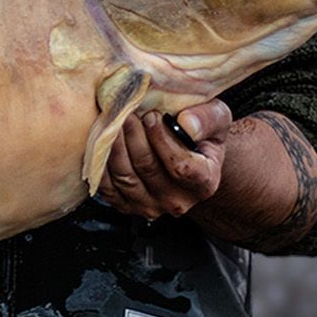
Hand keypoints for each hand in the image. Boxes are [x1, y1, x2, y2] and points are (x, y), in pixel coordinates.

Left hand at [98, 99, 231, 220]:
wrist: (187, 152)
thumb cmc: (201, 132)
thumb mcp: (216, 117)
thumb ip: (207, 118)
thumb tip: (186, 123)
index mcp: (204, 183)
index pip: (181, 167)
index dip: (162, 140)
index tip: (152, 115)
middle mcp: (178, 201)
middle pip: (147, 168)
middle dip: (133, 135)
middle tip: (124, 110)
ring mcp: (150, 206)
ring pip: (125, 177)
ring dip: (114, 145)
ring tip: (111, 119)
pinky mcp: (125, 205)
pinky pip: (106, 185)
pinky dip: (100, 161)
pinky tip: (100, 138)